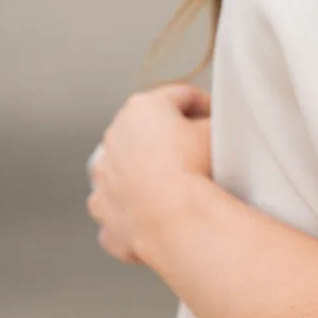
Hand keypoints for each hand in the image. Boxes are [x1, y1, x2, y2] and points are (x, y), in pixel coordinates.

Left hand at [86, 83, 211, 263]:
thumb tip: (213, 127)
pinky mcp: (101, 207)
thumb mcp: (216, 135)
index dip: (204, 106)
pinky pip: (118, 201)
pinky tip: (154, 213)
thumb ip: (213, 123)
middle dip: (171, 139)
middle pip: (148, 130)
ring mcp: (103, 173)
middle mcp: (115, 136)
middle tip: (198, 154)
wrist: (175, 221)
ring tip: (175, 185)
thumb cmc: (194, 172)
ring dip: (146, 170)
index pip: (180, 96)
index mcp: (143, 109)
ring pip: (126, 165)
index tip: (216, 120)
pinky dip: (133, 205)